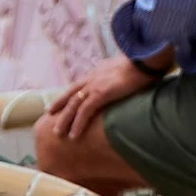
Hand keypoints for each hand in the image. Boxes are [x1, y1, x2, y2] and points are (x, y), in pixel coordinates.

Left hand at [40, 55, 161, 144]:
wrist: (145, 60)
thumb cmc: (142, 65)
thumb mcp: (127, 69)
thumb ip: (121, 76)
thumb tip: (125, 80)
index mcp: (98, 72)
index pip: (79, 85)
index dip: (68, 93)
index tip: (61, 100)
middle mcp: (93, 78)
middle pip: (71, 94)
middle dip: (59, 105)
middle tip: (50, 116)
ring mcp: (95, 86)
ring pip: (74, 105)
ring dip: (65, 120)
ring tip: (58, 133)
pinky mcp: (101, 94)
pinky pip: (85, 112)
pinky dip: (78, 124)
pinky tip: (73, 135)